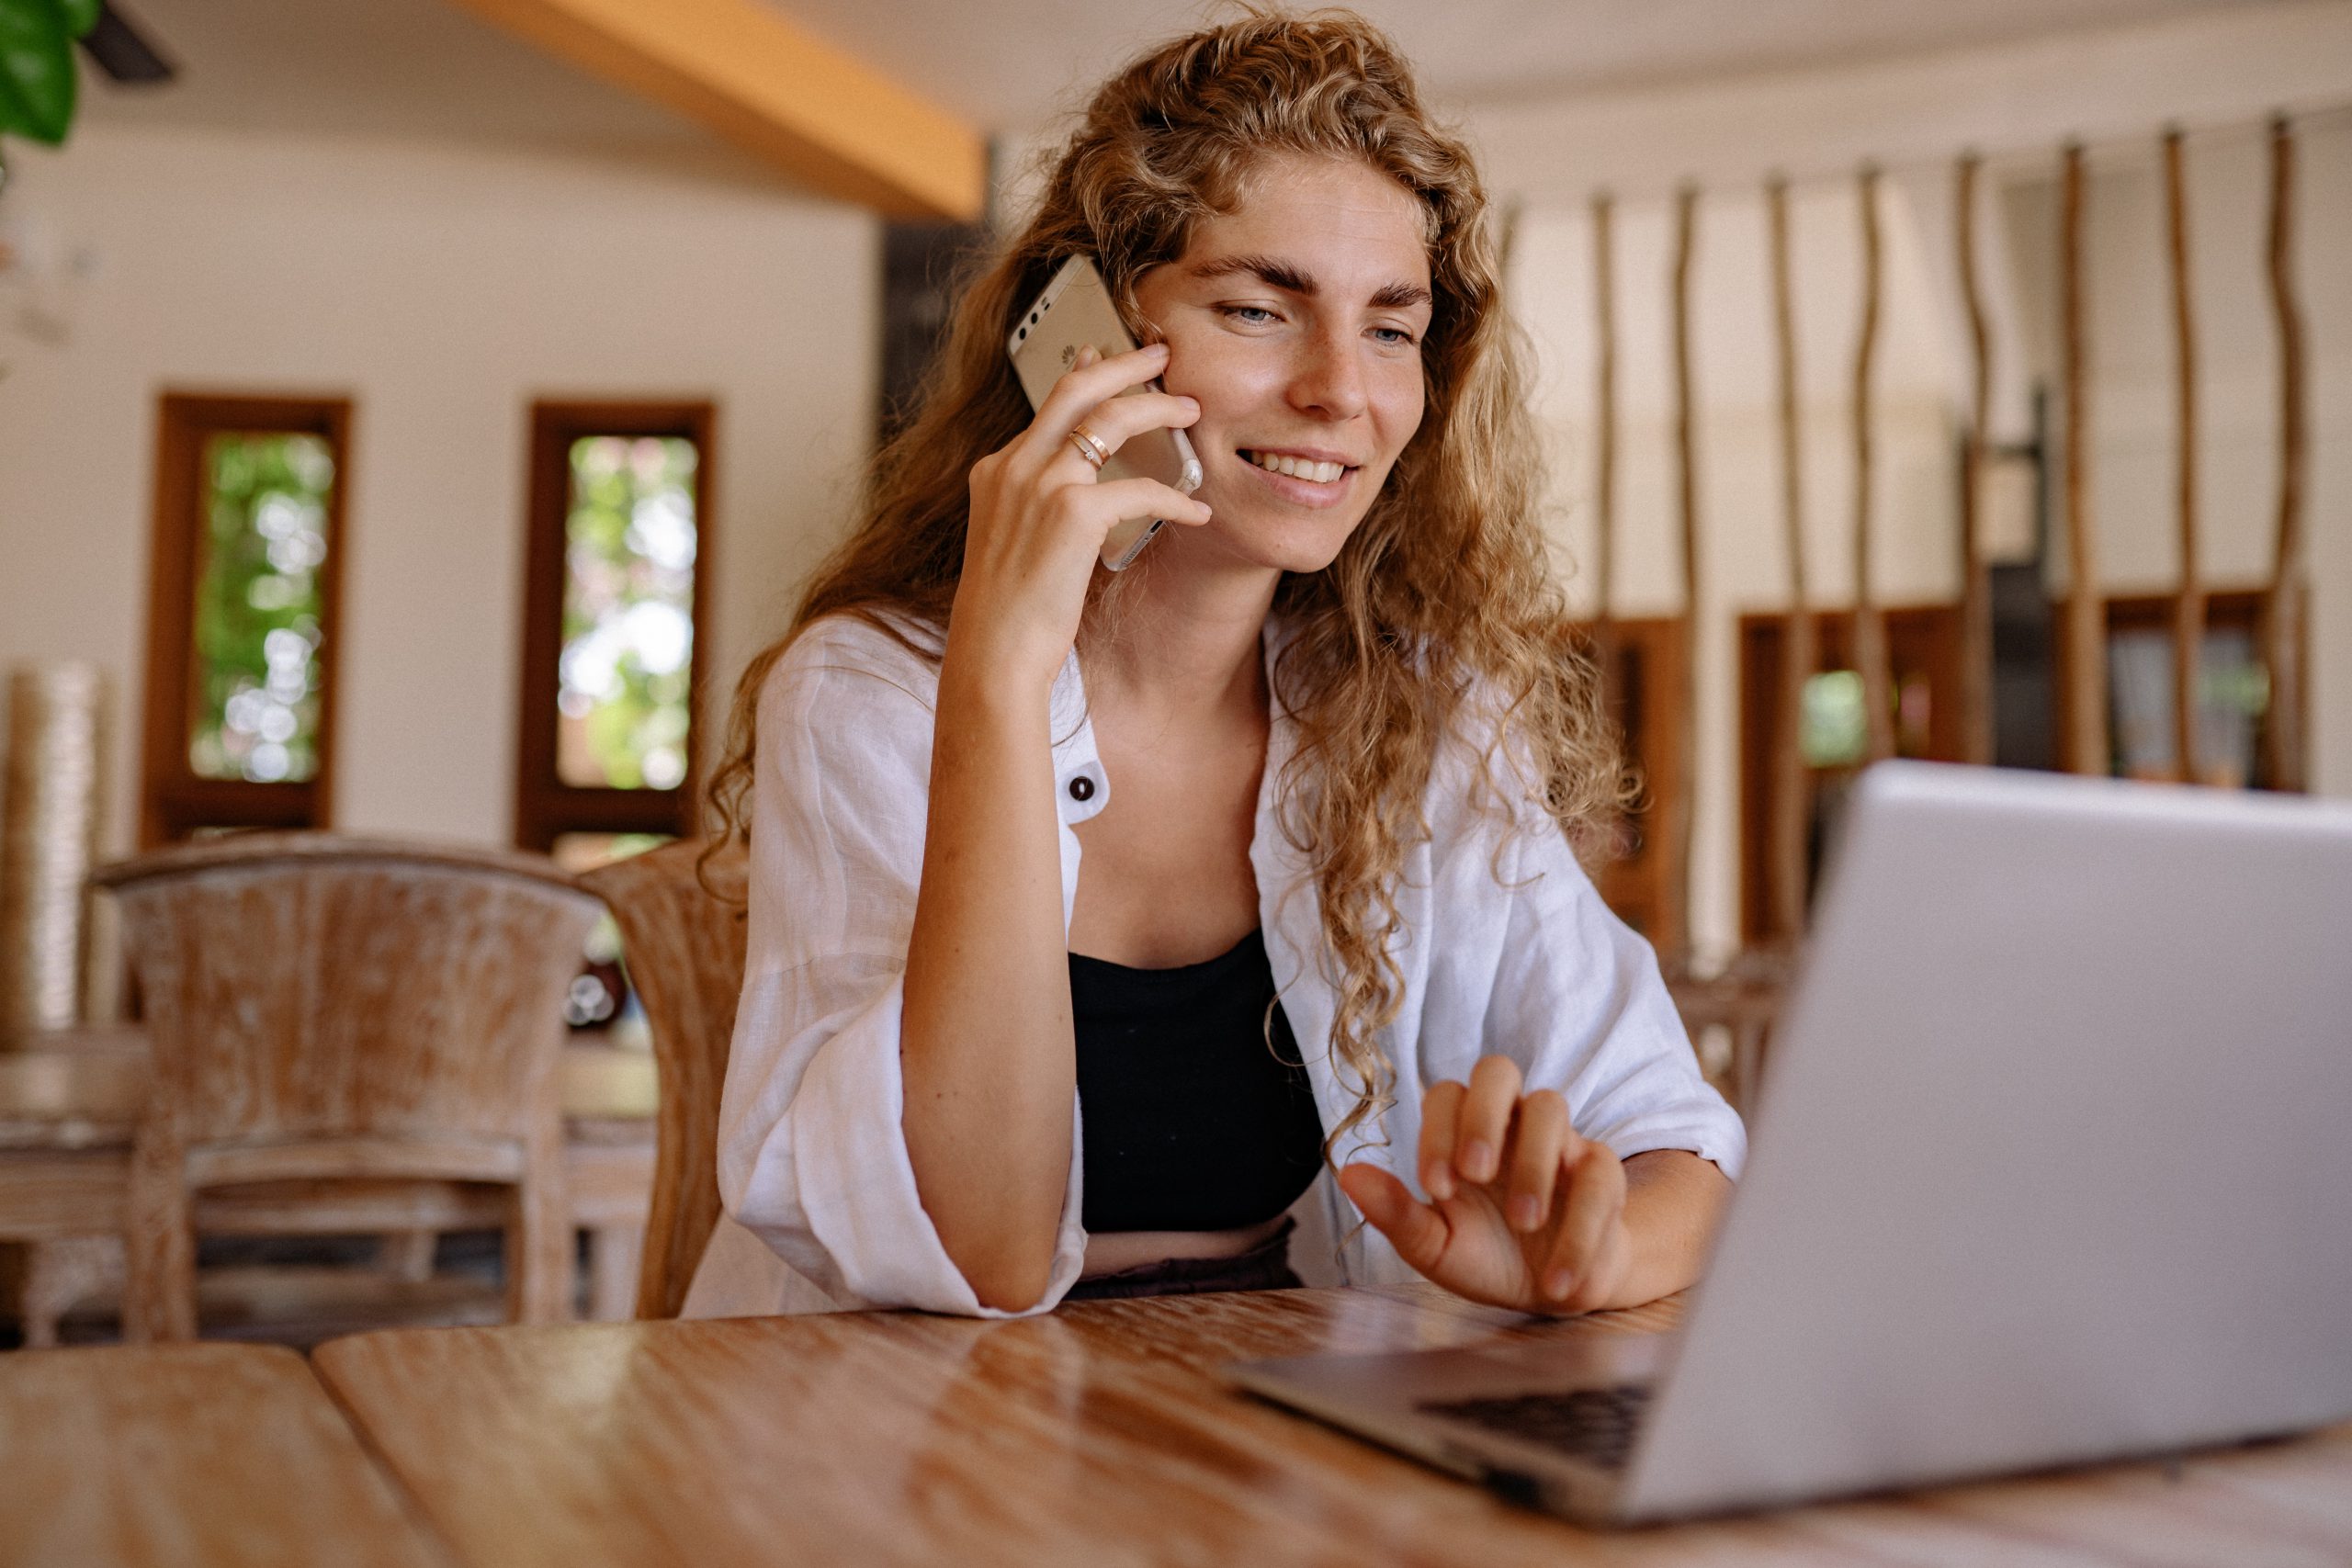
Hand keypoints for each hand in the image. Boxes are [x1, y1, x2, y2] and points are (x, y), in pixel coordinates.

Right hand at [950, 341, 1210, 690]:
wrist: (993, 653)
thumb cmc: (1009, 613)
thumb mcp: (1012, 542)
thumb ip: (1035, 505)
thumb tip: (1079, 489)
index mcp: (996, 471)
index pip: (1047, 405)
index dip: (1084, 375)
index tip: (1105, 353)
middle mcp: (1013, 466)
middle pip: (1076, 387)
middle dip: (1125, 362)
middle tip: (1161, 354)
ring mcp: (1040, 485)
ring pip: (1111, 419)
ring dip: (1158, 409)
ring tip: (1192, 411)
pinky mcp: (1072, 513)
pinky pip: (1140, 487)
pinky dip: (1175, 496)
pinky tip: (1197, 511)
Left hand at [1337, 1056, 1634, 1314]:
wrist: (1553, 1292)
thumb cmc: (1487, 1256)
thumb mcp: (1436, 1246)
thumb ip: (1395, 1212)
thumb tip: (1346, 1173)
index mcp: (1463, 1132)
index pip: (1446, 1095)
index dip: (1438, 1132)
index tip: (1435, 1188)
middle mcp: (1510, 1123)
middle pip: (1498, 1069)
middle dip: (1483, 1114)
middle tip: (1475, 1174)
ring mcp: (1559, 1140)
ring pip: (1551, 1106)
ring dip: (1535, 1164)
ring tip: (1524, 1224)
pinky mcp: (1601, 1172)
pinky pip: (1598, 1174)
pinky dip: (1580, 1229)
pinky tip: (1556, 1280)